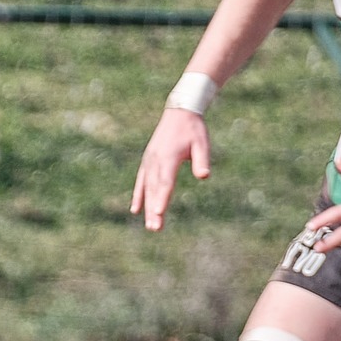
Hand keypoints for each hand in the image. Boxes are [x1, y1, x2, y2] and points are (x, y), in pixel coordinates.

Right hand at [130, 106, 211, 233]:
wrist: (179, 112)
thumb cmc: (193, 129)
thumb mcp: (202, 142)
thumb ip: (201, 160)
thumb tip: (204, 176)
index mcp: (169, 157)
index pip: (166, 182)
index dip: (162, 198)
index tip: (159, 213)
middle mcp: (156, 161)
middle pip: (155, 190)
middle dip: (154, 210)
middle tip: (155, 228)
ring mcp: (149, 162)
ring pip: (147, 188)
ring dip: (147, 208)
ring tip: (150, 226)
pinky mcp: (147, 162)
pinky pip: (141, 182)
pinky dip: (138, 196)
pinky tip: (136, 210)